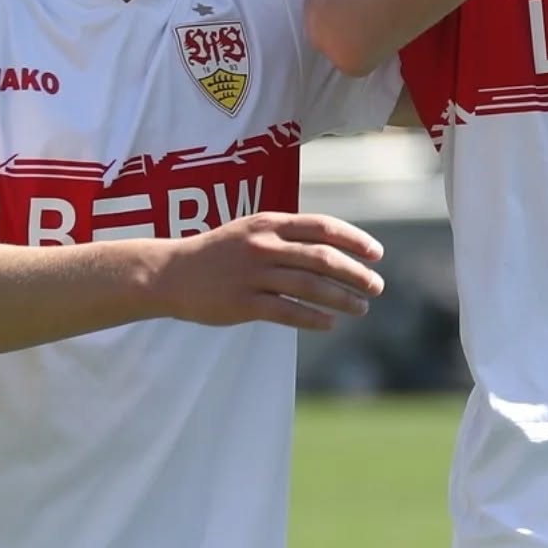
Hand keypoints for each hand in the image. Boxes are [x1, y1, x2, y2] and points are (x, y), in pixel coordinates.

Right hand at [156, 211, 384, 330]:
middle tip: (377, 286)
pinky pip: (287, 312)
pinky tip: (330, 324)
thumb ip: (288, 235)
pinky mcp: (242, 304)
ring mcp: (253, 275)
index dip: (354, 240)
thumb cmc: (219, 253)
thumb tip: (333, 247)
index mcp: (270, 223)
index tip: (377, 253)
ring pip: (310, 287)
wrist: (171, 273)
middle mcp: (264, 246)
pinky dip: (313, 318)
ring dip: (342, 298)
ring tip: (361, 308)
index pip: (323, 227)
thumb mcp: (252, 230)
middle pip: (323, 258)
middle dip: (356, 273)